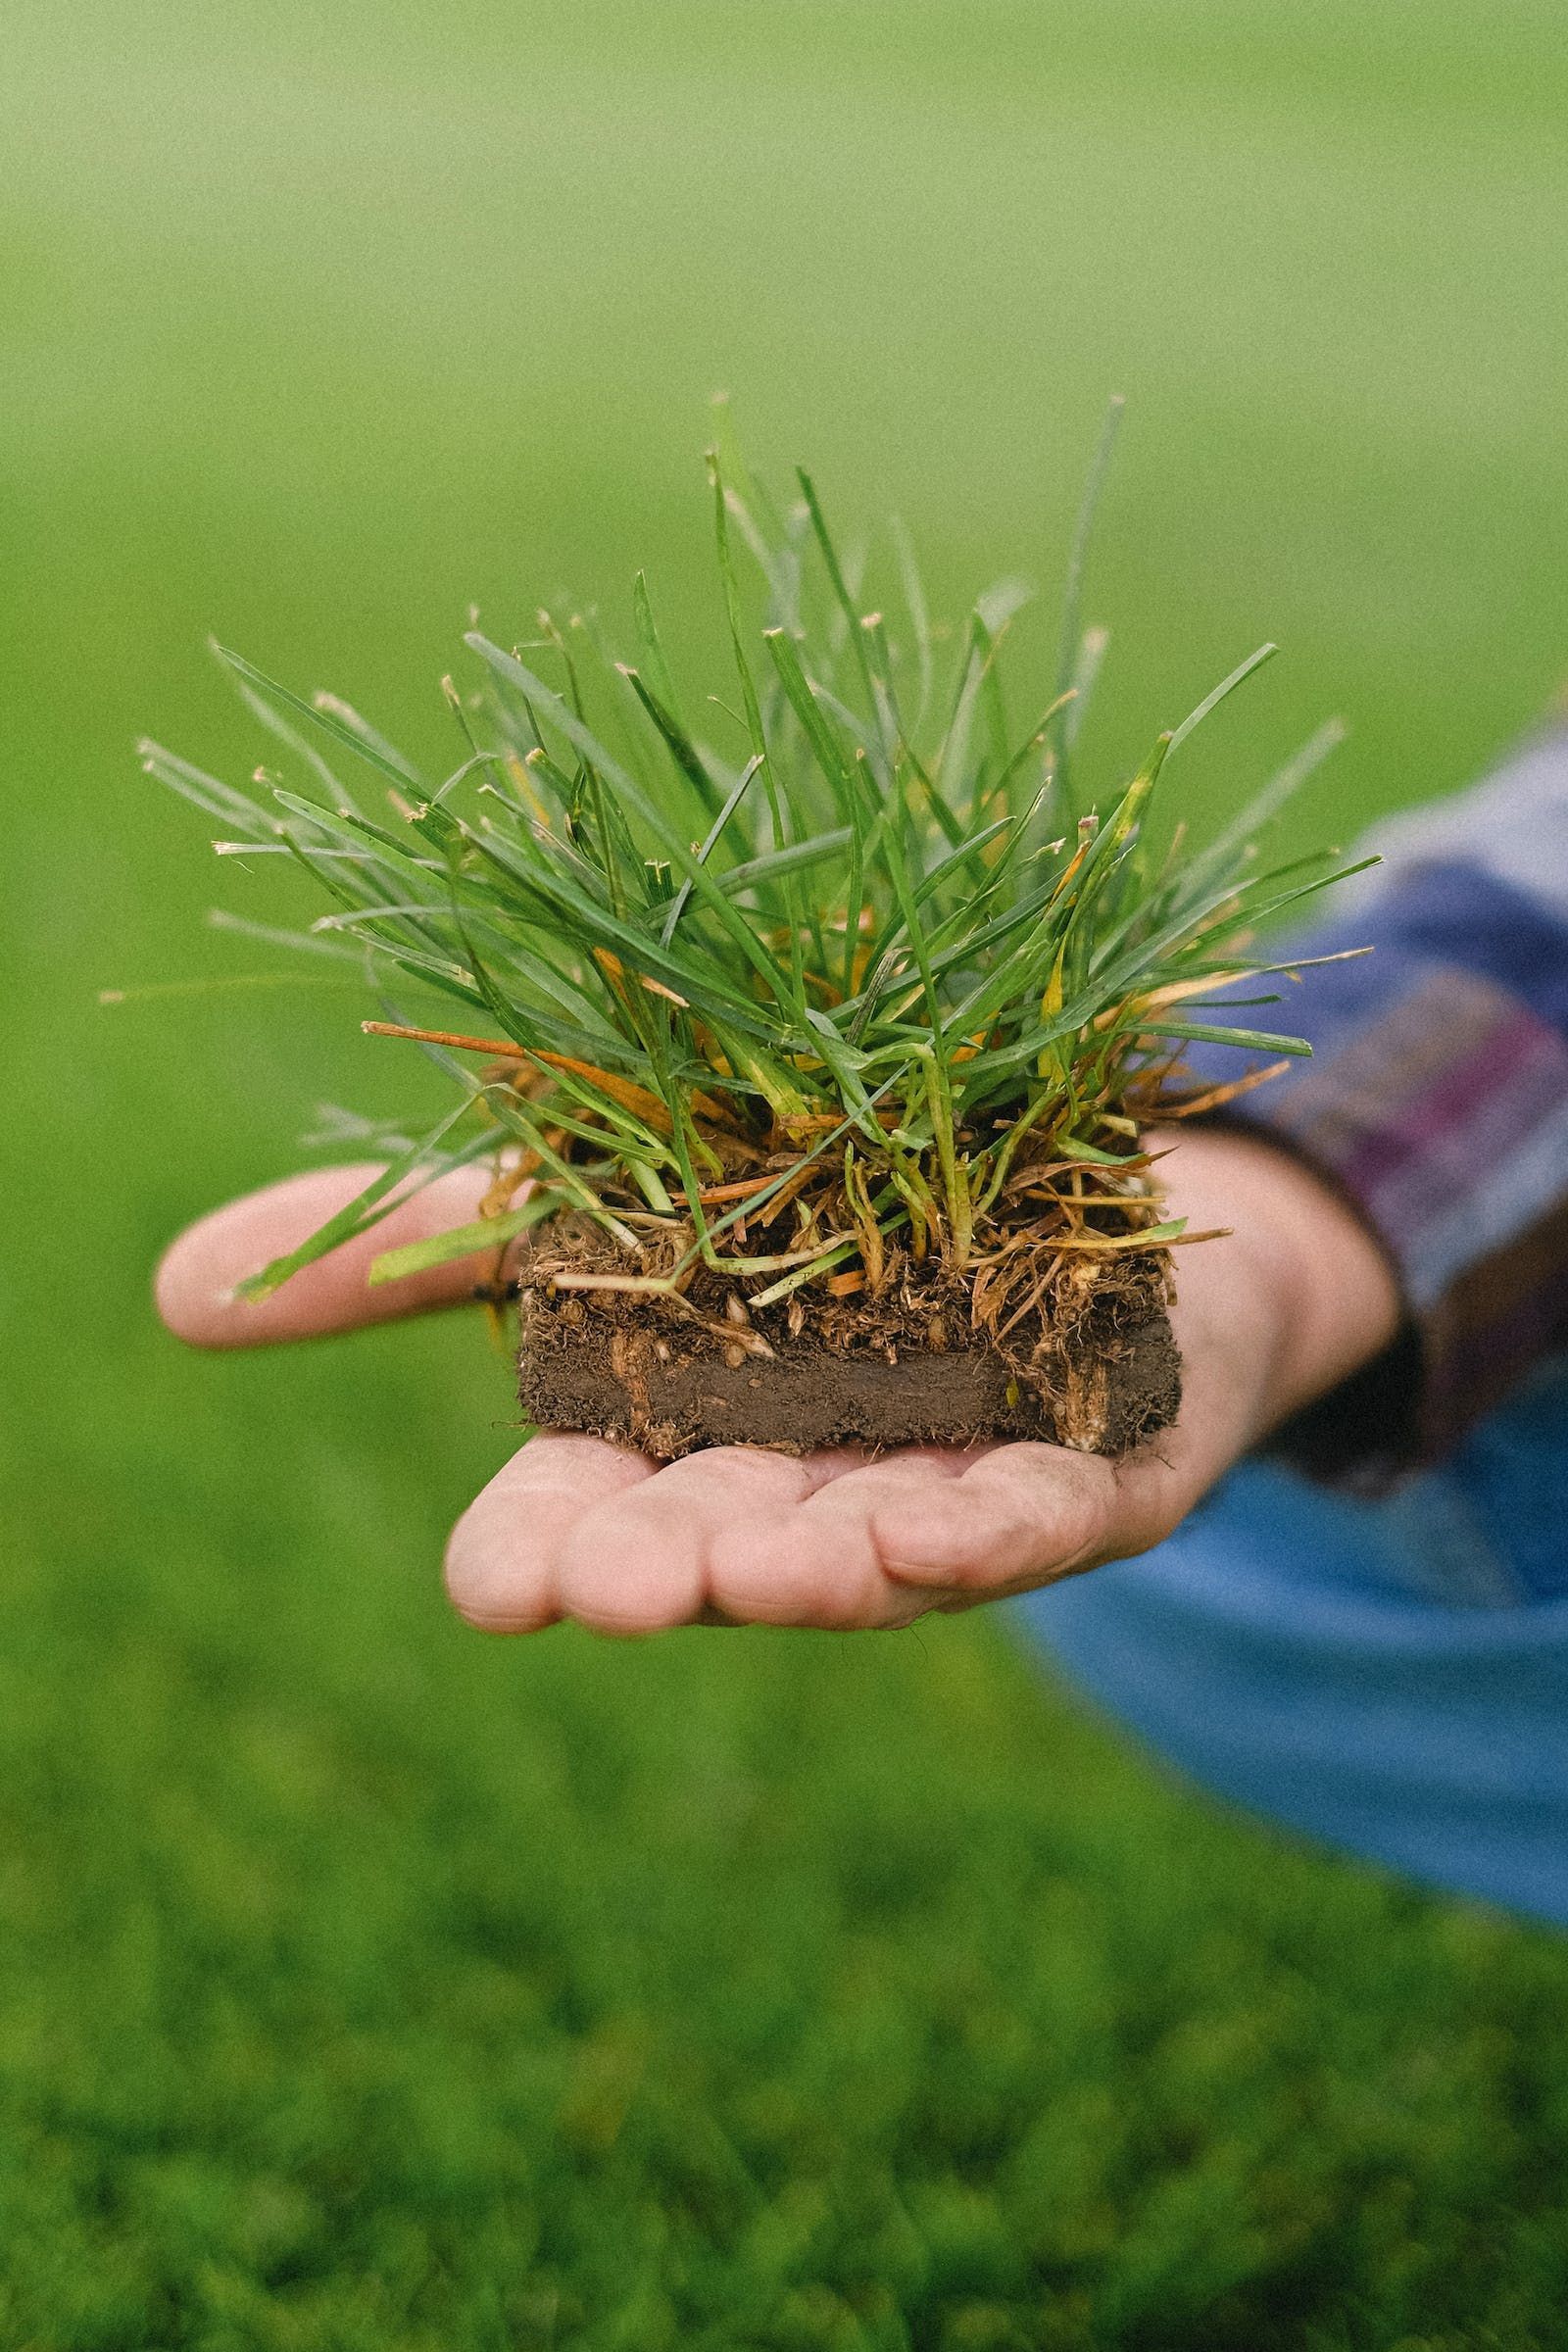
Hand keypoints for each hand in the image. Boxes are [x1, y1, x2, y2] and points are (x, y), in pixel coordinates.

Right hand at [155, 1129, 1398, 1635]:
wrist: (1046, 1166)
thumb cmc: (784, 1212)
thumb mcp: (588, 1203)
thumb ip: (414, 1249)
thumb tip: (170, 1294)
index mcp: (675, 1439)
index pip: (579, 1513)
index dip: (535, 1551)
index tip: (490, 1583)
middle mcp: (800, 1484)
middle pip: (723, 1541)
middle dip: (671, 1567)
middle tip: (617, 1586)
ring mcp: (947, 1482)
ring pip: (880, 1545)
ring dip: (829, 1567)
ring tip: (784, 1574)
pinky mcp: (1088, 1467)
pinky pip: (1049, 1513)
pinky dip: (1000, 1525)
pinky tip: (952, 1531)